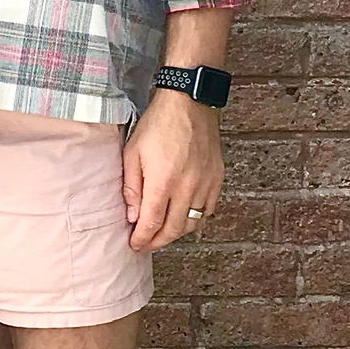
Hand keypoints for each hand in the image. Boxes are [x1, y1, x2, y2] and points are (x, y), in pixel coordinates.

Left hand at [122, 91, 223, 251]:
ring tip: (163, 232)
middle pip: (174, 230)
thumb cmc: (158, 125)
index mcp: (162, 182)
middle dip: (158, 242)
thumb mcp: (132, 153)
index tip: (135, 245)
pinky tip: (185, 216)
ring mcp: (205, 184)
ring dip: (177, 232)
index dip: (142, 239)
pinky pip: (208, 210)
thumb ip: (132, 188)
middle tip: (147, 244)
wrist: (189, 103)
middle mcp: (187, 188)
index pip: (152, 224)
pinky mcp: (217, 178)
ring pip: (193, 223)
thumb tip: (133, 217)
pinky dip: (196, 218)